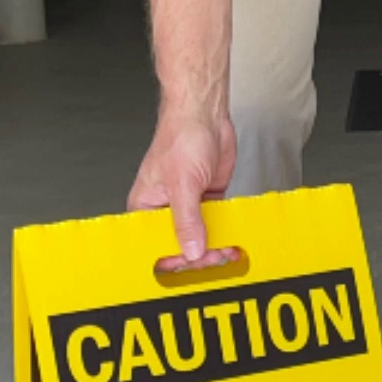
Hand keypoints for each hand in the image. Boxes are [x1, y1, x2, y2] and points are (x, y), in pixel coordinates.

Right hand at [128, 108, 242, 272]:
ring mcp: (188, 205)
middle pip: (179, 244)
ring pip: (200, 237)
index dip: (170, 258)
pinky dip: (225, 232)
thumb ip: (187, 220)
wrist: (205, 114)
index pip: (154, 242)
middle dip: (197, 255)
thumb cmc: (181, 137)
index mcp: (146, 206)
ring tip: (229, 252)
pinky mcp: (208, 200)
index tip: (189, 267)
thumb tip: (191, 250)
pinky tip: (235, 241)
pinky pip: (216, 223)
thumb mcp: (182, 184)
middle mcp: (166, 209)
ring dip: (214, 246)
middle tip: (215, 257)